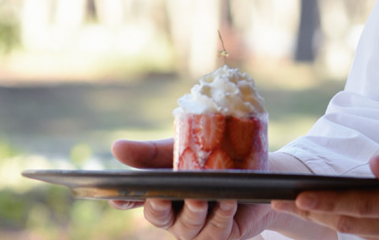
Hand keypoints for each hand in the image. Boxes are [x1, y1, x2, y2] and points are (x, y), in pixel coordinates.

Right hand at [110, 138, 276, 239]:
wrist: (262, 169)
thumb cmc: (218, 156)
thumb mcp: (186, 147)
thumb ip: (152, 152)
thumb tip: (115, 147)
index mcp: (164, 190)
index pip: (137, 197)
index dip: (125, 198)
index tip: (116, 196)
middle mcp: (176, 212)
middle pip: (158, 216)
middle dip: (159, 207)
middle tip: (162, 195)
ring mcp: (197, 227)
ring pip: (187, 227)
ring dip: (193, 212)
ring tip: (202, 198)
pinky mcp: (220, 235)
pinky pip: (216, 233)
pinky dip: (221, 217)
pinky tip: (228, 202)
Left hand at [272, 134, 378, 239]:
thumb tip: (370, 165)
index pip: (357, 206)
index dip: (325, 203)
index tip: (297, 198)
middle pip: (351, 224)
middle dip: (315, 214)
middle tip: (281, 202)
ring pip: (360, 233)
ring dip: (329, 221)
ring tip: (300, 207)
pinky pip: (375, 235)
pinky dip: (352, 225)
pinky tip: (336, 215)